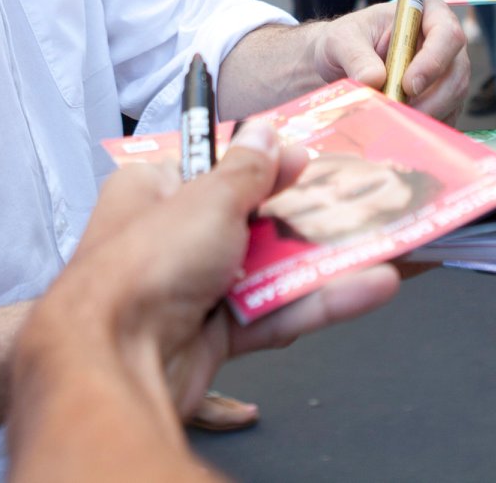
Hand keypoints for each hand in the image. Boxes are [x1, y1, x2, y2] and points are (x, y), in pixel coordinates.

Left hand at [16, 119, 399, 419]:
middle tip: (357, 205)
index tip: (304, 162)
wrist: (115, 363)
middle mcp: (167, 240)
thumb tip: (265, 132)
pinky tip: (363, 289)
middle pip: (245, 223)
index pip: (210, 170)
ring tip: (380, 251)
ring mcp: (190, 293)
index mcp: (151, 193)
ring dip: (319, 263)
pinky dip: (313, 302)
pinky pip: (270, 314)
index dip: (259, 167)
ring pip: (265, 272)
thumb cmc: (147, 265)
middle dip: (299, 219)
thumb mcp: (208, 200)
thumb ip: (247, 170)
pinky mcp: (212, 339)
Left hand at [320, 0, 469, 123]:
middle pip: (457, 71)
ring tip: (394, 121)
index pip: (447, 34)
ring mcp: (447, 73)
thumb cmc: (346, 42)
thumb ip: (356, 55)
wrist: (339, 65)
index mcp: (428, 14)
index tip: (408, 85)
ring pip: (454, 98)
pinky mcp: (443, 101)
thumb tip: (373, 79)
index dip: (433, 61)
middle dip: (432, 98)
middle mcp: (444, 44)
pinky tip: (401, 130)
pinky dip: (425, 127)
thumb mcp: (341, 39)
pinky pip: (446, 117)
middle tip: (399, 112)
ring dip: (427, 115)